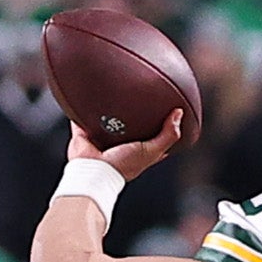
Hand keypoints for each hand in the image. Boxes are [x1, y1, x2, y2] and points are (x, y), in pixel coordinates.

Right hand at [68, 106, 191, 183]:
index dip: (159, 128)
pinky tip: (86, 96)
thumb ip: (168, 135)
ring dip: (108, 109)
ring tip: (113, 91)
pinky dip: (82, 109)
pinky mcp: (85, 134)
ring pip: (106, 120)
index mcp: (136, 152)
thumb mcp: (151, 150)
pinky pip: (82, 119)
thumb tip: (179, 113)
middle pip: (128, 127)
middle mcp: (119, 146)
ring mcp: (101, 140)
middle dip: (132, 115)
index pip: (151, 139)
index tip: (165, 112)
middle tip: (137, 97)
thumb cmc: (122, 165)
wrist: (94, 170)